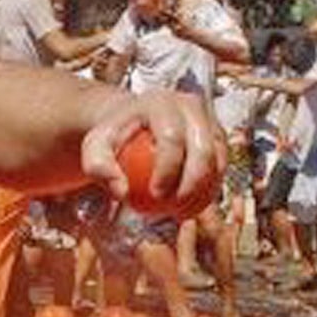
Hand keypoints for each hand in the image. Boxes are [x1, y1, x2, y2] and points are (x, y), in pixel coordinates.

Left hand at [82, 88, 225, 210]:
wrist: (131, 123)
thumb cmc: (112, 138)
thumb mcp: (95, 149)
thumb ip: (99, 168)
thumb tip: (122, 192)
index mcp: (160, 102)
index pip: (172, 137)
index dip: (168, 170)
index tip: (155, 196)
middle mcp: (190, 105)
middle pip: (203, 148)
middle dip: (192, 184)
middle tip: (173, 209)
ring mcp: (208, 119)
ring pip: (218, 159)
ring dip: (204, 191)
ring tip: (182, 213)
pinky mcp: (217, 136)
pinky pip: (221, 167)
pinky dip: (209, 191)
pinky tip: (191, 210)